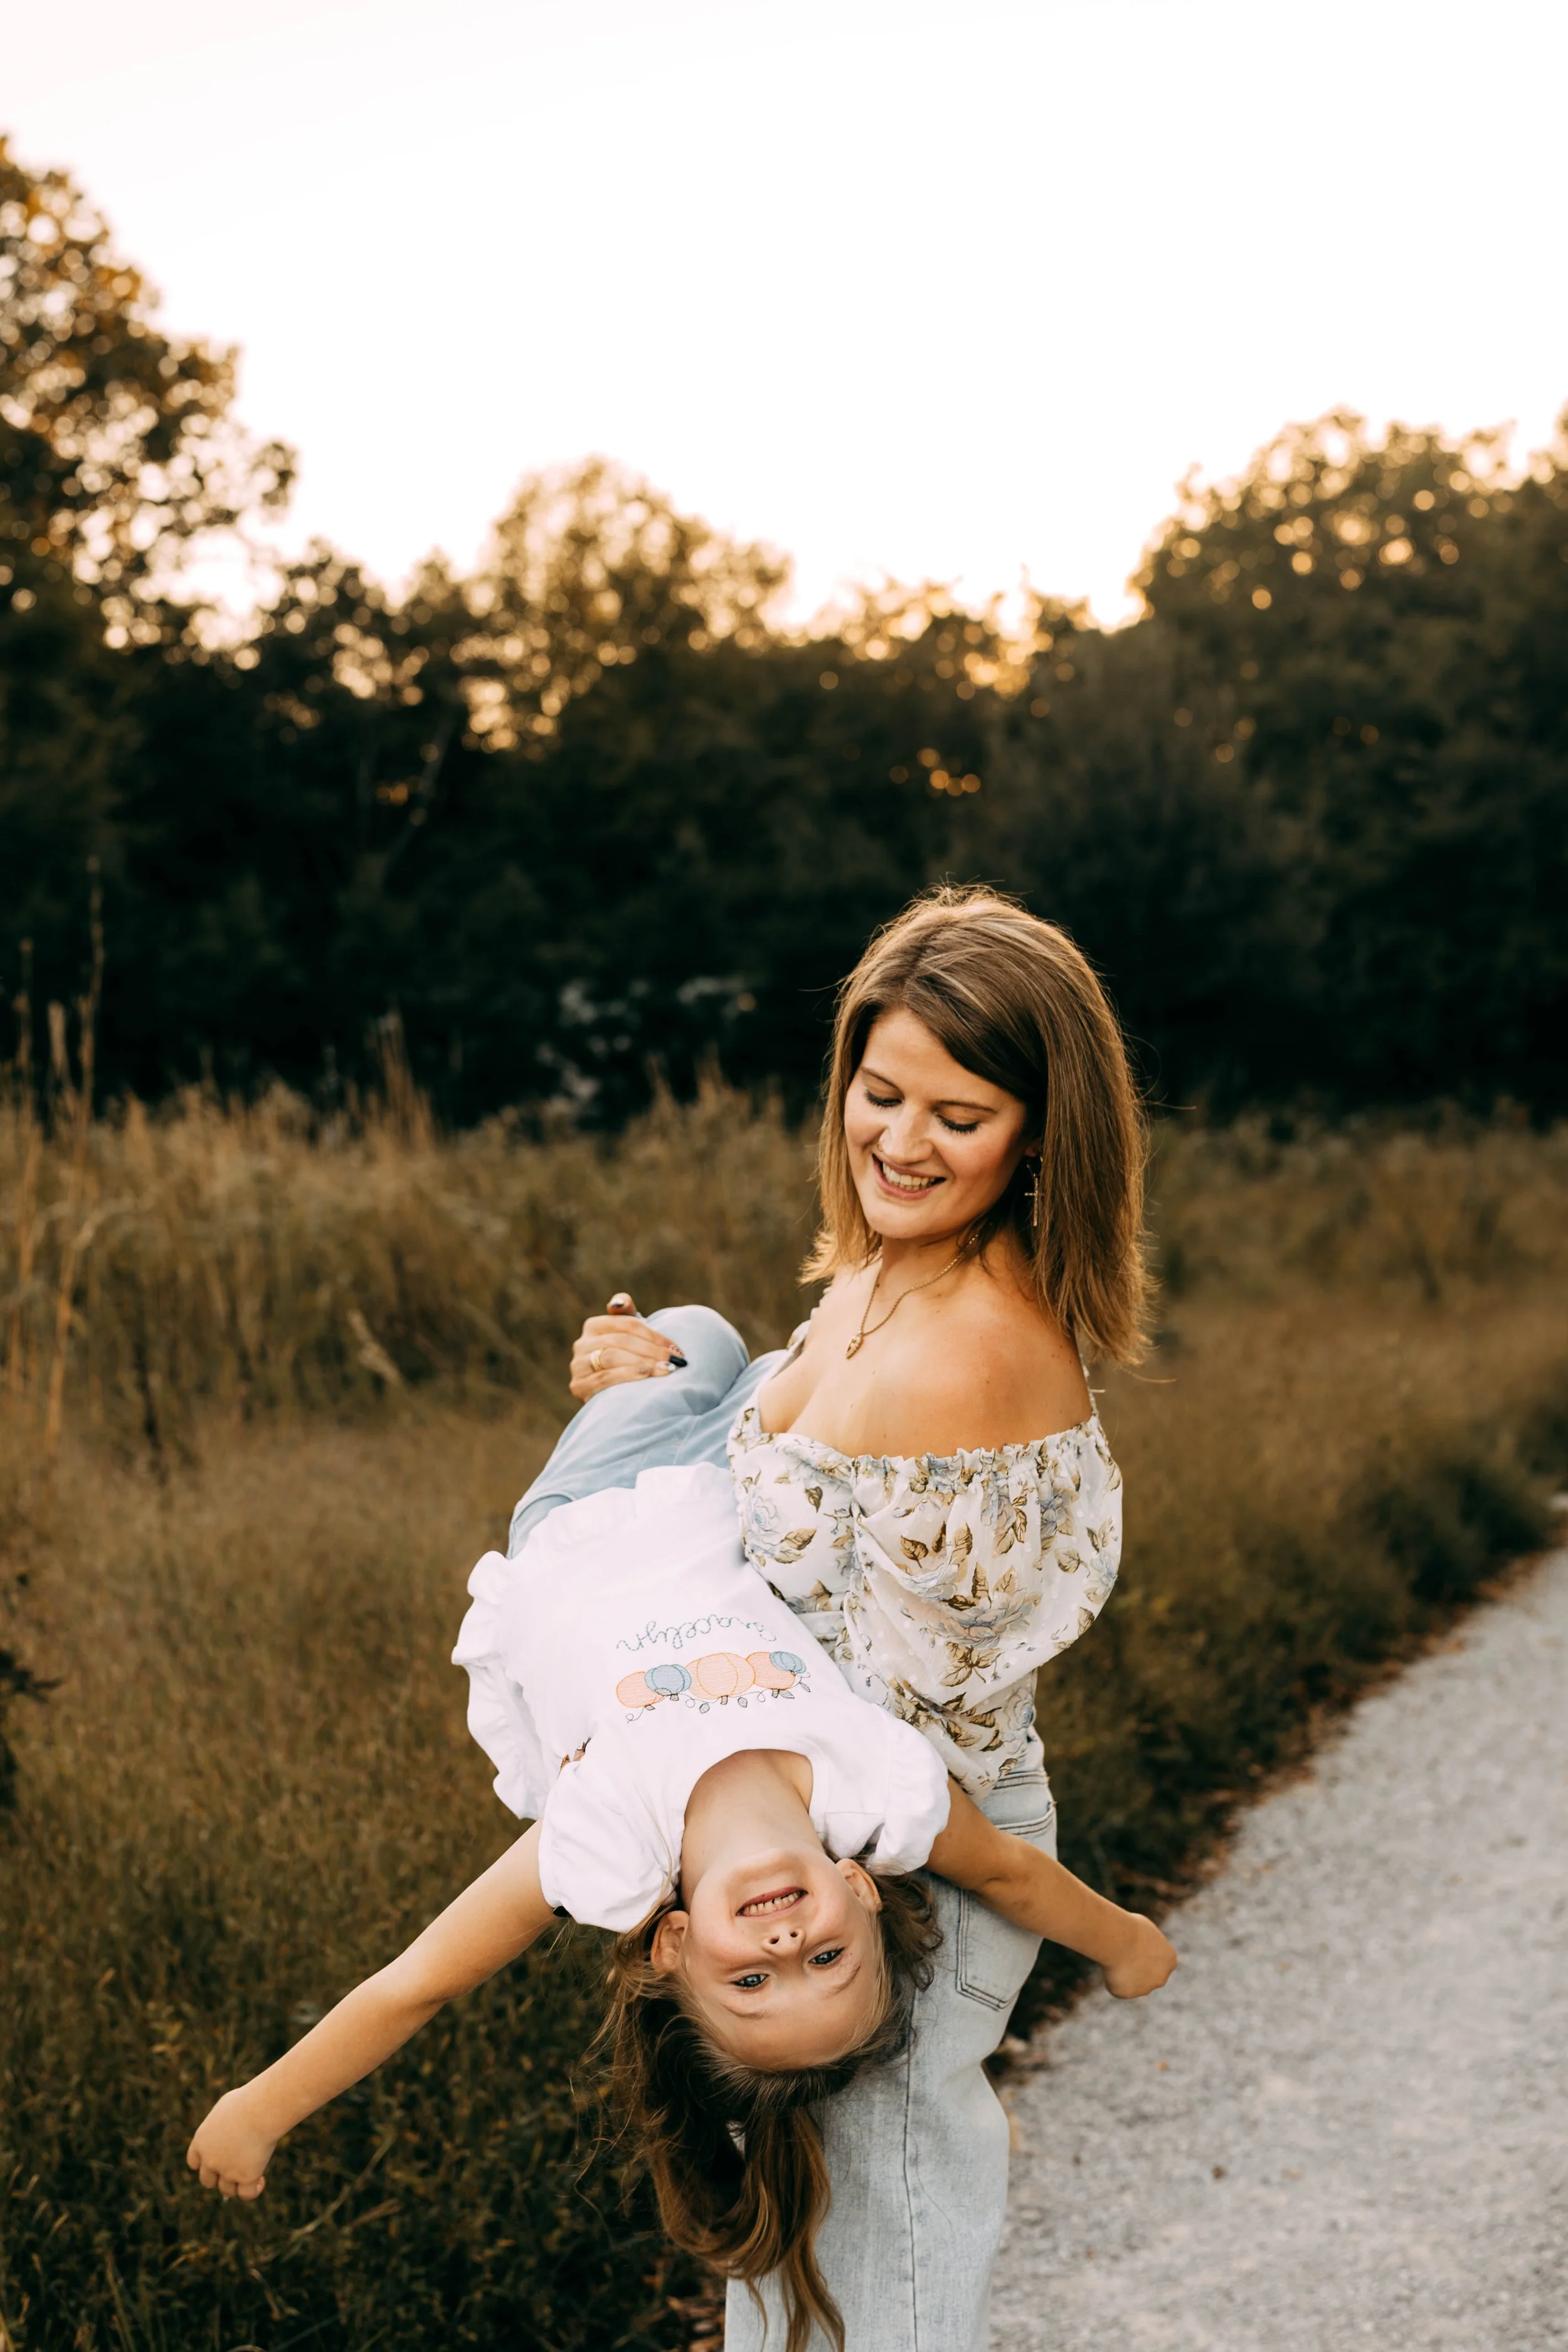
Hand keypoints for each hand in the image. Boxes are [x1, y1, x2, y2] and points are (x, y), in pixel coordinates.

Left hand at [186, 2087, 276, 2198]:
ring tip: (253, 2171)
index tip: (218, 2159)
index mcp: (201, 2141)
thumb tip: (228, 2128)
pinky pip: (247, 2194)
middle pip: (208, 2181)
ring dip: (237, 2184)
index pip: (194, 2162)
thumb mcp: (226, 2107)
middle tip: (236, 2166)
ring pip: (227, 2190)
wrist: (261, 2109)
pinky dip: (254, 2190)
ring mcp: (227, 2171)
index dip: (205, 2164)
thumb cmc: (247, 2101)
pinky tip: (261, 2180)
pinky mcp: (246, 2177)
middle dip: (219, 2176)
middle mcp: (210, 2160)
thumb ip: (221, 2123)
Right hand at [568, 1293, 686, 1399]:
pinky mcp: (579, 1386)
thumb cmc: (625, 1360)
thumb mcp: (627, 1337)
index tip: (674, 1347)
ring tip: (666, 1370)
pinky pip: (606, 1378)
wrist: (610, 1396)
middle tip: (674, 1360)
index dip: (653, 1335)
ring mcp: (578, 1365)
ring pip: (613, 1357)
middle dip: (651, 1350)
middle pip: (621, 1341)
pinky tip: (647, 1378)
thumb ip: (626, 1315)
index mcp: (593, 1326)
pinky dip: (629, 1376)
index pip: (627, 1324)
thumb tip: (618, 1302)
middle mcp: (581, 1344)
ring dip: (643, 1363)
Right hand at [1102, 1912, 1177, 2000]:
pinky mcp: (1127, 1993)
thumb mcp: (1146, 1932)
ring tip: (1115, 1956)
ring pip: (1133, 1983)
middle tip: (1122, 1954)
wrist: (1119, 1939)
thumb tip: (1141, 1948)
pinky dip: (1112, 1977)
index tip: (1134, 1946)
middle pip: (1148, 1976)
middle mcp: (1161, 1978)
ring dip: (1125, 1973)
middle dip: (1137, 1969)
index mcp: (1169, 1961)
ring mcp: (1145, 1989)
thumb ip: (1148, 1945)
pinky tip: (1110, 1965)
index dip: (1145, 1955)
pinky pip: (1118, 1985)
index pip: (1159, 1962)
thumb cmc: (1131, 1928)